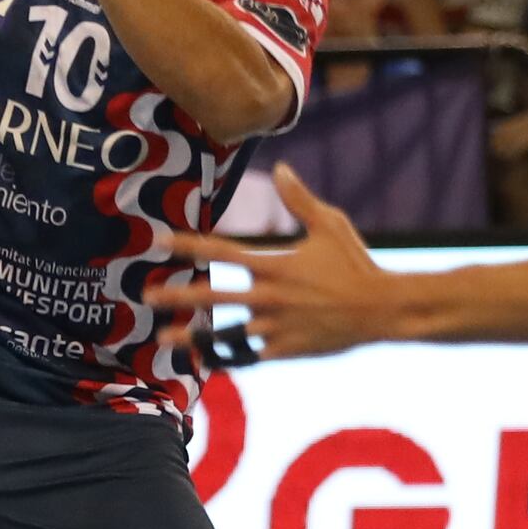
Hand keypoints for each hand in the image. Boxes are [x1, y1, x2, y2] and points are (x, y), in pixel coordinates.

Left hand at [173, 169, 397, 358]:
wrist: (382, 309)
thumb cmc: (355, 263)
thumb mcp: (330, 224)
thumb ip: (299, 199)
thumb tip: (280, 167)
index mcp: (274, 264)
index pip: (220, 252)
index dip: (187, 245)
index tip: (158, 240)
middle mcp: (269, 297)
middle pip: (212, 296)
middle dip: (176, 297)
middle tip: (146, 296)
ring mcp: (275, 327)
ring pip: (224, 334)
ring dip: (192, 337)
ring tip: (164, 339)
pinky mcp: (285, 351)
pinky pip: (248, 356)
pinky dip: (225, 358)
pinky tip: (204, 361)